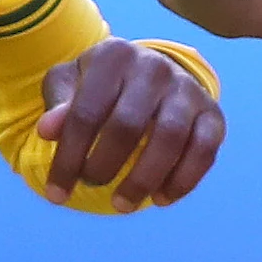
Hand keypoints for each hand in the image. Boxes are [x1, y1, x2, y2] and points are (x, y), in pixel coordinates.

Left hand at [37, 41, 222, 205]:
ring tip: (121, 204)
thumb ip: (58, 104)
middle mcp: (154, 67)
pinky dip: (183, 180)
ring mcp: (186, 89)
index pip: (85, 113)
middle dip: (104, 167)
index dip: (68, 159)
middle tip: (91, 186)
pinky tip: (161, 199)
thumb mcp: (71, 85)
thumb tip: (48, 130)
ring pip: (169, 139)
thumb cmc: (101, 85)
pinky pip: (203, 150)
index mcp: (113, 57)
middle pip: (127, 126)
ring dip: (143, 180)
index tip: (56, 193)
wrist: (153, 73)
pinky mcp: (212, 113)